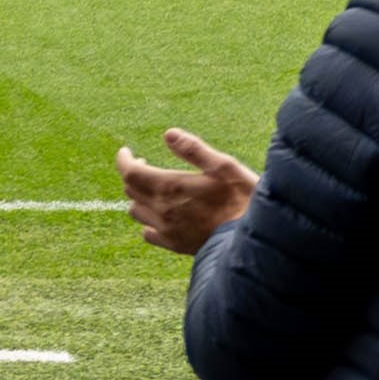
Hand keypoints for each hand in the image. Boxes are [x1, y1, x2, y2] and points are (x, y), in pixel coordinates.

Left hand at [120, 127, 258, 257]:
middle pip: (131, 190)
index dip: (123, 160)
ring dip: (139, 197)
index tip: (126, 152)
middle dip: (134, 174)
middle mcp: (162, 210)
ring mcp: (166, 230)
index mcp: (171, 187)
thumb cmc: (243, 199)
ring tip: (155, 189)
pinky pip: (148, 233)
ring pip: (136, 211)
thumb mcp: (224, 167)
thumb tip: (168, 134)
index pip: (130, 172)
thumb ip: (194, 150)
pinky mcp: (174, 245)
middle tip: (146, 164)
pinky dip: (149, 221)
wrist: (255, 240)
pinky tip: (163, 215)